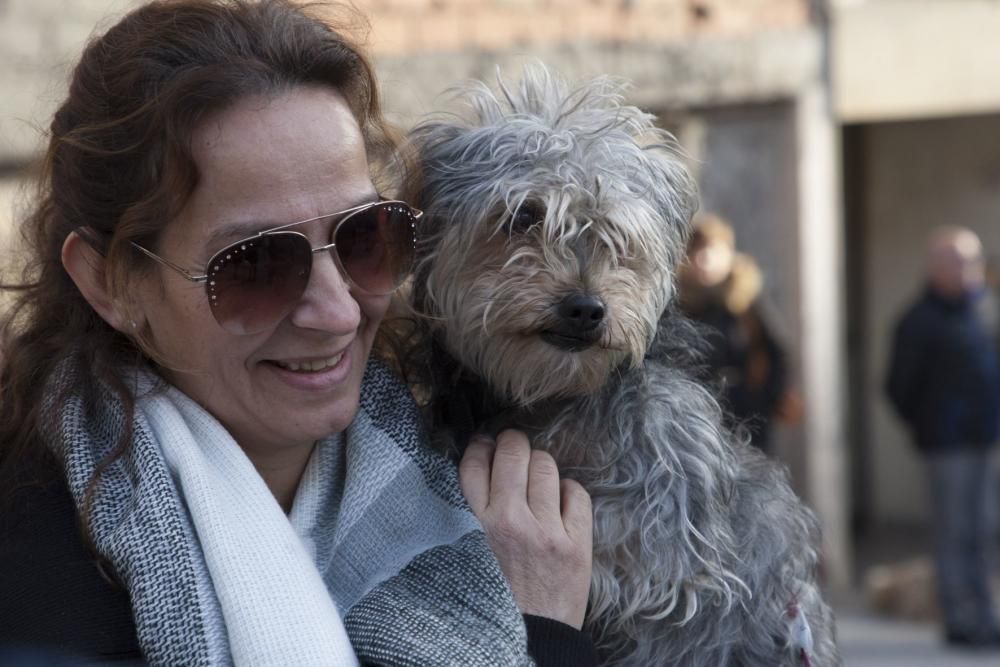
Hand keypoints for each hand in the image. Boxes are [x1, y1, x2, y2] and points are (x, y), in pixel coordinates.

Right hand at [459, 430, 592, 628]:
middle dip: (513, 443)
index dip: (481, 448)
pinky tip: (560, 503)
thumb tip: (481, 468)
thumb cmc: (493, 596)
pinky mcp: (577, 544)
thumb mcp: (467, 554)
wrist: (530, 640)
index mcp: (475, 527)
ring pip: (546, 466)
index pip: (475, 465)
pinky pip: (577, 493)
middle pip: (513, 453)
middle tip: (514, 449)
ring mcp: (547, 531)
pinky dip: (568, 491)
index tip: (485, 447)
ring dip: (540, 465)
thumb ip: (469, 515)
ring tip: (537, 477)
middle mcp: (511, 522)